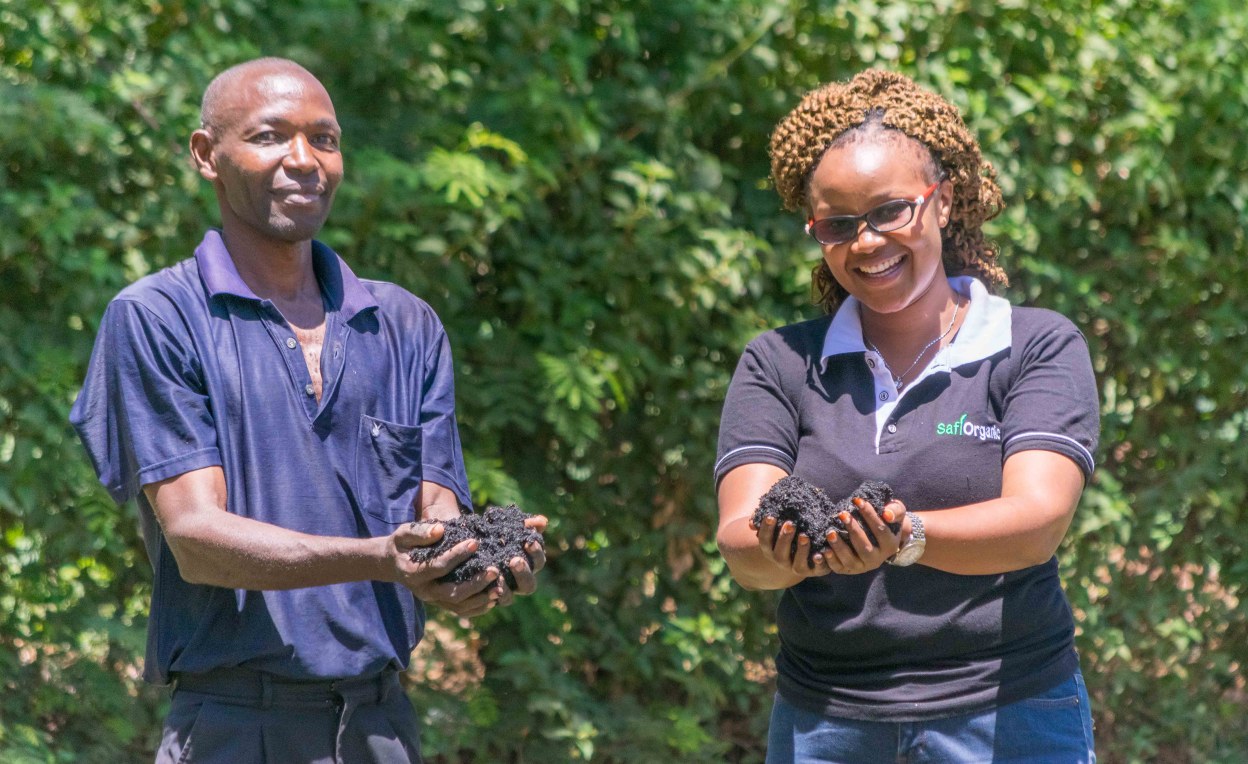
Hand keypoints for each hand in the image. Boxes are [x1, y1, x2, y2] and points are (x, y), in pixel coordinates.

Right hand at [385, 521, 499, 617]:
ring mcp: (433, 600)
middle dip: (476, 583)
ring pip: (459, 606)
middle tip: (495, 570)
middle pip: (452, 592)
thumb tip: (440, 530)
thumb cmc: (402, 545)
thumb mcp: (404, 534)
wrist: (393, 564)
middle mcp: (424, 591)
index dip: (458, 555)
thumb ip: (420, 532)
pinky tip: (494, 598)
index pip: (439, 566)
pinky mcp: (441, 603)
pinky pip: (461, 611)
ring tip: (499, 587)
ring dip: (481, 599)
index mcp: (414, 573)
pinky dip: (478, 608)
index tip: (475, 542)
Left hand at [485, 514, 548, 607]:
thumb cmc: (493, 534)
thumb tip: (542, 521)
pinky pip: (490, 602)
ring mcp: (502, 591)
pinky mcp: (487, 597)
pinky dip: (491, 595)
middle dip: (523, 573)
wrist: (468, 543)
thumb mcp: (508, 526)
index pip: (538, 562)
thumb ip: (525, 524)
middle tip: (514, 560)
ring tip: (498, 575)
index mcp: (527, 564)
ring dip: (506, 588)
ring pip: (510, 598)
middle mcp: (517, 581)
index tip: (528, 542)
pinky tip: (486, 585)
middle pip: (529, 585)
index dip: (536, 553)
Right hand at [749, 515, 833, 579]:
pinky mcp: (814, 571)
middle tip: (790, 524)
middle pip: (780, 553)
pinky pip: (817, 570)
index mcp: (771, 550)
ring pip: (797, 565)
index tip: (771, 516)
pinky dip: (819, 563)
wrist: (802, 556)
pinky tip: (820, 554)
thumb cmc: (787, 534)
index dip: (766, 530)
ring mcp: (797, 568)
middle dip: (784, 539)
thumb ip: (766, 523)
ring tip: (804, 536)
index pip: (764, 541)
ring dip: (801, 551)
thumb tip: (750, 523)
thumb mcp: (776, 527)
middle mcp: (782, 561)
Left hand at [822, 498, 906, 574]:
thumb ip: (896, 510)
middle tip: (842, 514)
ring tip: (830, 532)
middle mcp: (877, 559)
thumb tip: (887, 514)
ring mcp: (862, 566)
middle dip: (853, 530)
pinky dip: (831, 561)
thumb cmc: (886, 520)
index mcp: (890, 545)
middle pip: (865, 547)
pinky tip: (824, 550)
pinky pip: (839, 568)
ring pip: (851, 560)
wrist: (880, 537)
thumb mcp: (896, 513)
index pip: (881, 530)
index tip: (857, 500)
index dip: (869, 515)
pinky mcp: (848, 570)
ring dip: (839, 547)